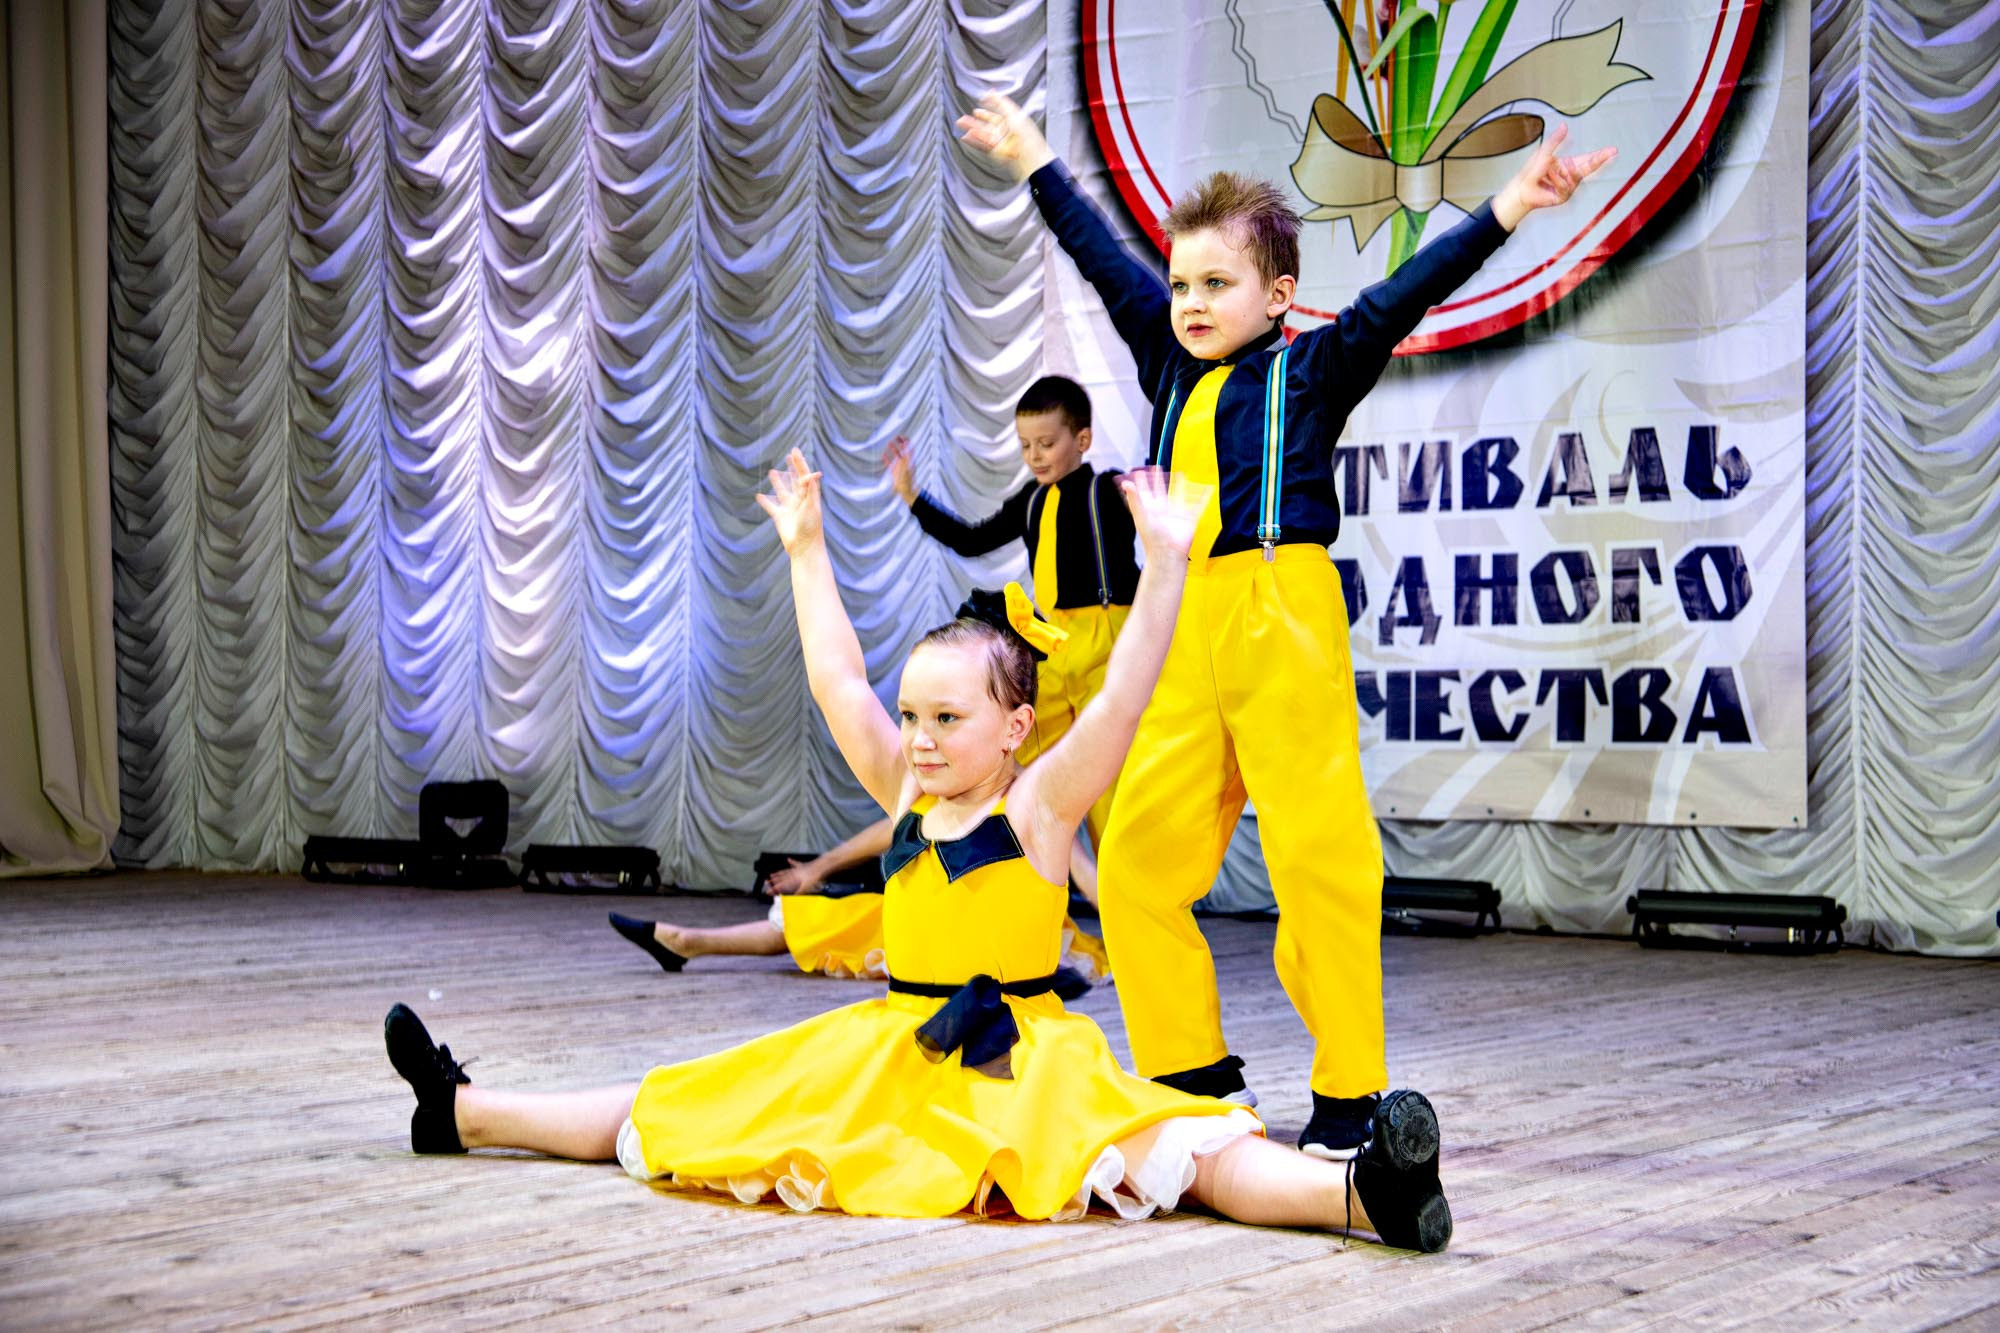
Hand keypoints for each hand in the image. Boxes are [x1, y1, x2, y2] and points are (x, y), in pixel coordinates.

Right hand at [755, 448, 824, 555]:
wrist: (804, 546)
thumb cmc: (811, 527)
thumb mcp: (812, 506)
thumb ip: (811, 490)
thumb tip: (815, 473)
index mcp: (808, 496)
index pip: (804, 475)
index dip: (800, 463)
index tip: (795, 451)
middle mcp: (799, 500)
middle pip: (795, 480)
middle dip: (792, 468)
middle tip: (789, 456)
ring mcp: (789, 508)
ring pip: (782, 491)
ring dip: (778, 482)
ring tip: (772, 471)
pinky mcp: (780, 517)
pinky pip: (771, 507)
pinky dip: (765, 502)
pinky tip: (759, 495)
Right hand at [762, 857, 822, 895]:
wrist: (822, 866)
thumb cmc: (815, 877)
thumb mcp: (806, 887)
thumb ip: (798, 893)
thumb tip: (790, 900)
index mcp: (793, 879)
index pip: (781, 885)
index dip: (774, 889)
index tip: (767, 892)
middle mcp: (793, 873)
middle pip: (781, 878)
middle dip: (773, 881)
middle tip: (766, 883)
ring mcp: (798, 869)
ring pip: (785, 871)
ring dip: (779, 873)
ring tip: (772, 874)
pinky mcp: (803, 865)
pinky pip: (795, 863)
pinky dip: (791, 862)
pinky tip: (788, 859)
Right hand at [881, 436, 917, 505]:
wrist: (905, 491)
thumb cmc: (907, 480)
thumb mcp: (906, 466)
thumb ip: (906, 455)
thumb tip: (907, 444)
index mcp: (909, 461)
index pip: (909, 449)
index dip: (906, 442)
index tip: (902, 436)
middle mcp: (905, 462)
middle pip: (902, 450)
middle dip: (899, 443)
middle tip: (895, 437)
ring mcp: (899, 467)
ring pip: (896, 456)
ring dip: (892, 449)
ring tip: (888, 443)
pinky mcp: (894, 472)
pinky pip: (890, 463)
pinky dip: (887, 459)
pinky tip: (883, 455)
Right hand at [956, 93, 1053, 181]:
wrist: (1029, 155)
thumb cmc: (1027, 135)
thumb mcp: (1013, 112)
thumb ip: (1000, 102)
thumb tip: (992, 92)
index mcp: (1011, 122)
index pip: (997, 115)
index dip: (987, 111)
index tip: (977, 108)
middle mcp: (1005, 132)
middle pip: (986, 125)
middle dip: (974, 121)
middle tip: (963, 118)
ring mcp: (1000, 142)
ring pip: (982, 134)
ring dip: (971, 128)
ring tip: (960, 123)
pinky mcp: (996, 152)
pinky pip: (982, 144)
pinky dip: (973, 140)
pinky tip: (966, 136)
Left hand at [1119, 467, 1203, 563]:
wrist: (1168, 554)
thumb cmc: (1152, 539)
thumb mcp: (1142, 516)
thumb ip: (1135, 499)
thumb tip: (1126, 484)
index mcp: (1149, 509)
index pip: (1144, 491)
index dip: (1142, 482)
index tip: (1138, 471)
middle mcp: (1162, 509)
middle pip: (1160, 490)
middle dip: (1158, 480)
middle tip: (1156, 467)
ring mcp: (1175, 513)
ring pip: (1177, 495)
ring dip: (1179, 485)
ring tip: (1179, 475)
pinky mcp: (1188, 518)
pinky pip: (1196, 505)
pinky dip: (1203, 497)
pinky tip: (1206, 489)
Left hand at [1491, 124, 1617, 231]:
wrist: (1521, 190)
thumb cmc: (1531, 172)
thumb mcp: (1543, 152)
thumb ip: (1555, 141)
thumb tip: (1564, 126)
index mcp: (1568, 164)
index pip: (1588, 158)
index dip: (1600, 155)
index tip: (1612, 150)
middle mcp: (1570, 175)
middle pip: (1589, 167)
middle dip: (1600, 159)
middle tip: (1611, 152)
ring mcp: (1568, 187)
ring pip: (1575, 177)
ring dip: (1561, 173)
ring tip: (1548, 173)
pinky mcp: (1563, 196)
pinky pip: (1566, 187)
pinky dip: (1556, 181)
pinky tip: (1549, 180)